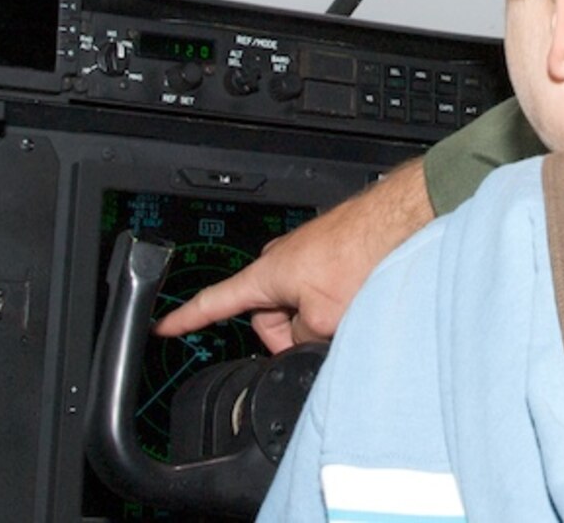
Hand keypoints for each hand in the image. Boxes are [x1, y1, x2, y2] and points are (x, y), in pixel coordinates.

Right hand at [155, 158, 431, 351]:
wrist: (400, 221)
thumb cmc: (364, 255)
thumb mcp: (323, 319)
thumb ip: (301, 340)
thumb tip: (301, 342)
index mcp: (266, 275)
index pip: (214, 302)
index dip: (187, 318)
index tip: (164, 326)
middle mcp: (280, 262)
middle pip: (268, 318)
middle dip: (291, 334)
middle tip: (323, 333)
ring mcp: (304, 258)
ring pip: (299, 308)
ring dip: (318, 319)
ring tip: (348, 311)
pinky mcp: (328, 258)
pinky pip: (320, 294)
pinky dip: (333, 304)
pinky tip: (357, 300)